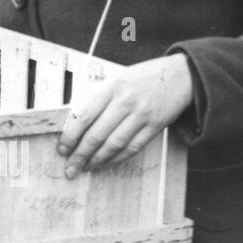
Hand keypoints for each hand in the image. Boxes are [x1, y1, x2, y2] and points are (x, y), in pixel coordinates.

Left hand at [58, 54, 193, 176]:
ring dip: (97, 159)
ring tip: (85, 167)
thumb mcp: (116, 79)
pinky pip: (133, 147)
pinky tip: (105, 163)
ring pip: (114, 144)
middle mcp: (125, 101)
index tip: (61, 149)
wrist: (181, 75)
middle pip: (97, 134)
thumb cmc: (142, 77)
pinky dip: (117, 158)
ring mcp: (142, 115)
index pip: (84, 116)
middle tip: (70, 167)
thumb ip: (97, 97)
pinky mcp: (155, 126)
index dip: (70, 136)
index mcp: (111, 87)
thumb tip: (74, 122)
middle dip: (80, 154)